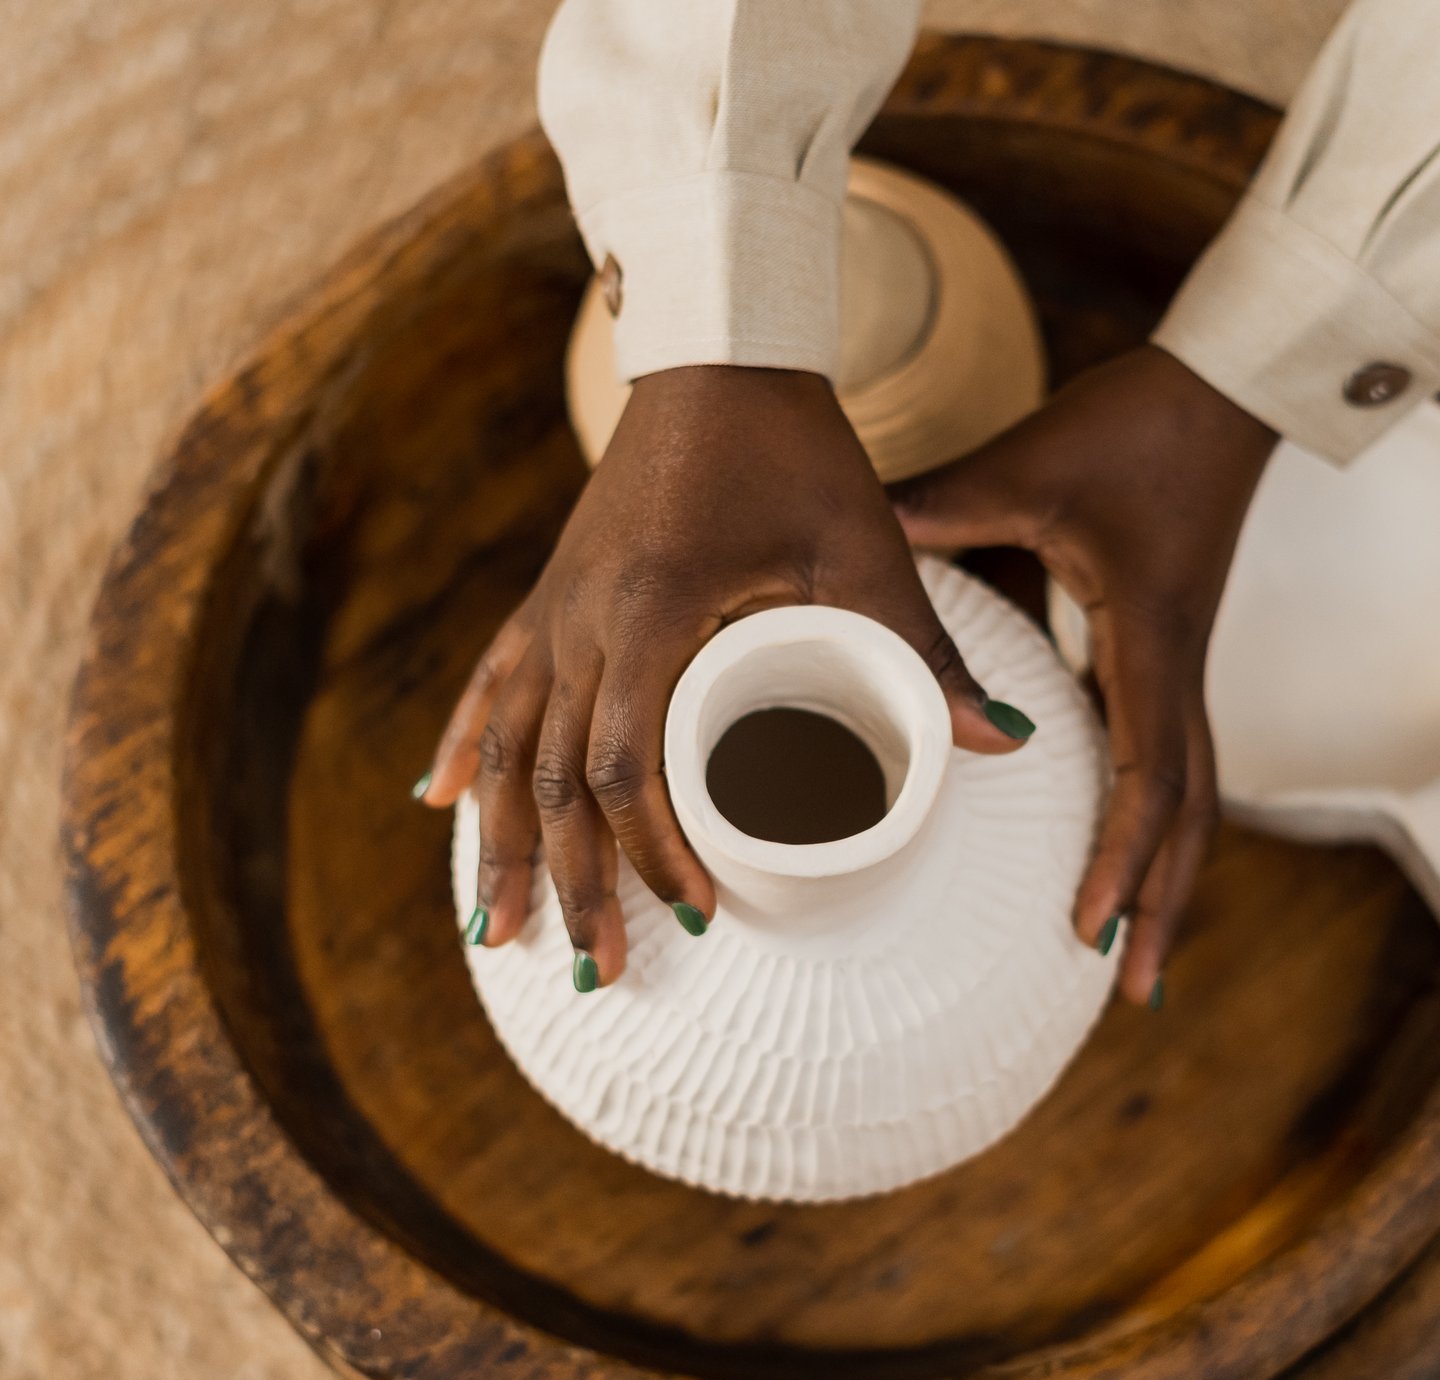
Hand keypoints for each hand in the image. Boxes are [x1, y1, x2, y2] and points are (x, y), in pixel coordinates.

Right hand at [417, 364, 1029, 987]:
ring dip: (502, 846)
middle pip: (555, 779)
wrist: (720, 349)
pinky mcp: (548, 594)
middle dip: (572, 883)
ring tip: (498, 937)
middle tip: (600, 970)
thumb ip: (922, 647)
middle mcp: (581, 617)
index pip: (628, 763)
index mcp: (653, 609)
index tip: (694, 913)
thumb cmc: (796, 446)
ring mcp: (553, 606)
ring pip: (506, 748)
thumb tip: (1001, 746)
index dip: (651, 851)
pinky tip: (438, 807)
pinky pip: (489, 687)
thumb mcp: (865, 546)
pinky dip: (465, 752)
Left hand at [892, 346, 1277, 1005]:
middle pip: (1191, 816)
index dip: (1124, 858)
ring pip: (1194, 797)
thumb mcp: (1025, 468)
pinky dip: (1154, 821)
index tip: (1090, 929)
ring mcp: (1185, 662)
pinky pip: (1175, 757)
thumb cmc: (1134, 423)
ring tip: (1138, 959)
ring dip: (1170, 876)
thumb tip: (844, 544)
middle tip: (1132, 994)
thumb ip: (935, 511)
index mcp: (1150, 640)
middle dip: (1164, 904)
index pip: (1150, 775)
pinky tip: (1118, 852)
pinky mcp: (1174, 649)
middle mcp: (1180, 667)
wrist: (1229, 383)